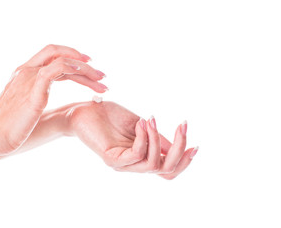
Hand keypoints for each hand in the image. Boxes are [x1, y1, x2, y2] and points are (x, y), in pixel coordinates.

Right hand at [0, 44, 107, 154]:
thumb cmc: (10, 125)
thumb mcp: (24, 103)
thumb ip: (35, 94)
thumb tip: (45, 98)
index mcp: (24, 72)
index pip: (51, 56)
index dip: (72, 58)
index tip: (88, 65)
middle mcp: (27, 70)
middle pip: (59, 55)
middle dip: (83, 62)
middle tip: (102, 75)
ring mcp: (30, 77)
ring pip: (63, 61)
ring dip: (86, 70)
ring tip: (102, 81)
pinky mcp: (34, 88)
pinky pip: (57, 68)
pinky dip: (74, 69)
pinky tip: (87, 77)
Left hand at [66, 101, 197, 179]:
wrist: (85, 110)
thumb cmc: (111, 116)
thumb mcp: (141, 126)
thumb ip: (157, 138)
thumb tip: (178, 145)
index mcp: (142, 158)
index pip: (168, 170)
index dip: (184, 161)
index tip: (195, 144)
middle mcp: (134, 165)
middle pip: (166, 170)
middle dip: (179, 149)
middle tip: (182, 126)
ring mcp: (123, 164)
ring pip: (153, 163)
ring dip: (158, 138)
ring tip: (151, 119)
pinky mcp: (112, 159)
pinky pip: (137, 154)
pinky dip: (144, 137)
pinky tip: (142, 122)